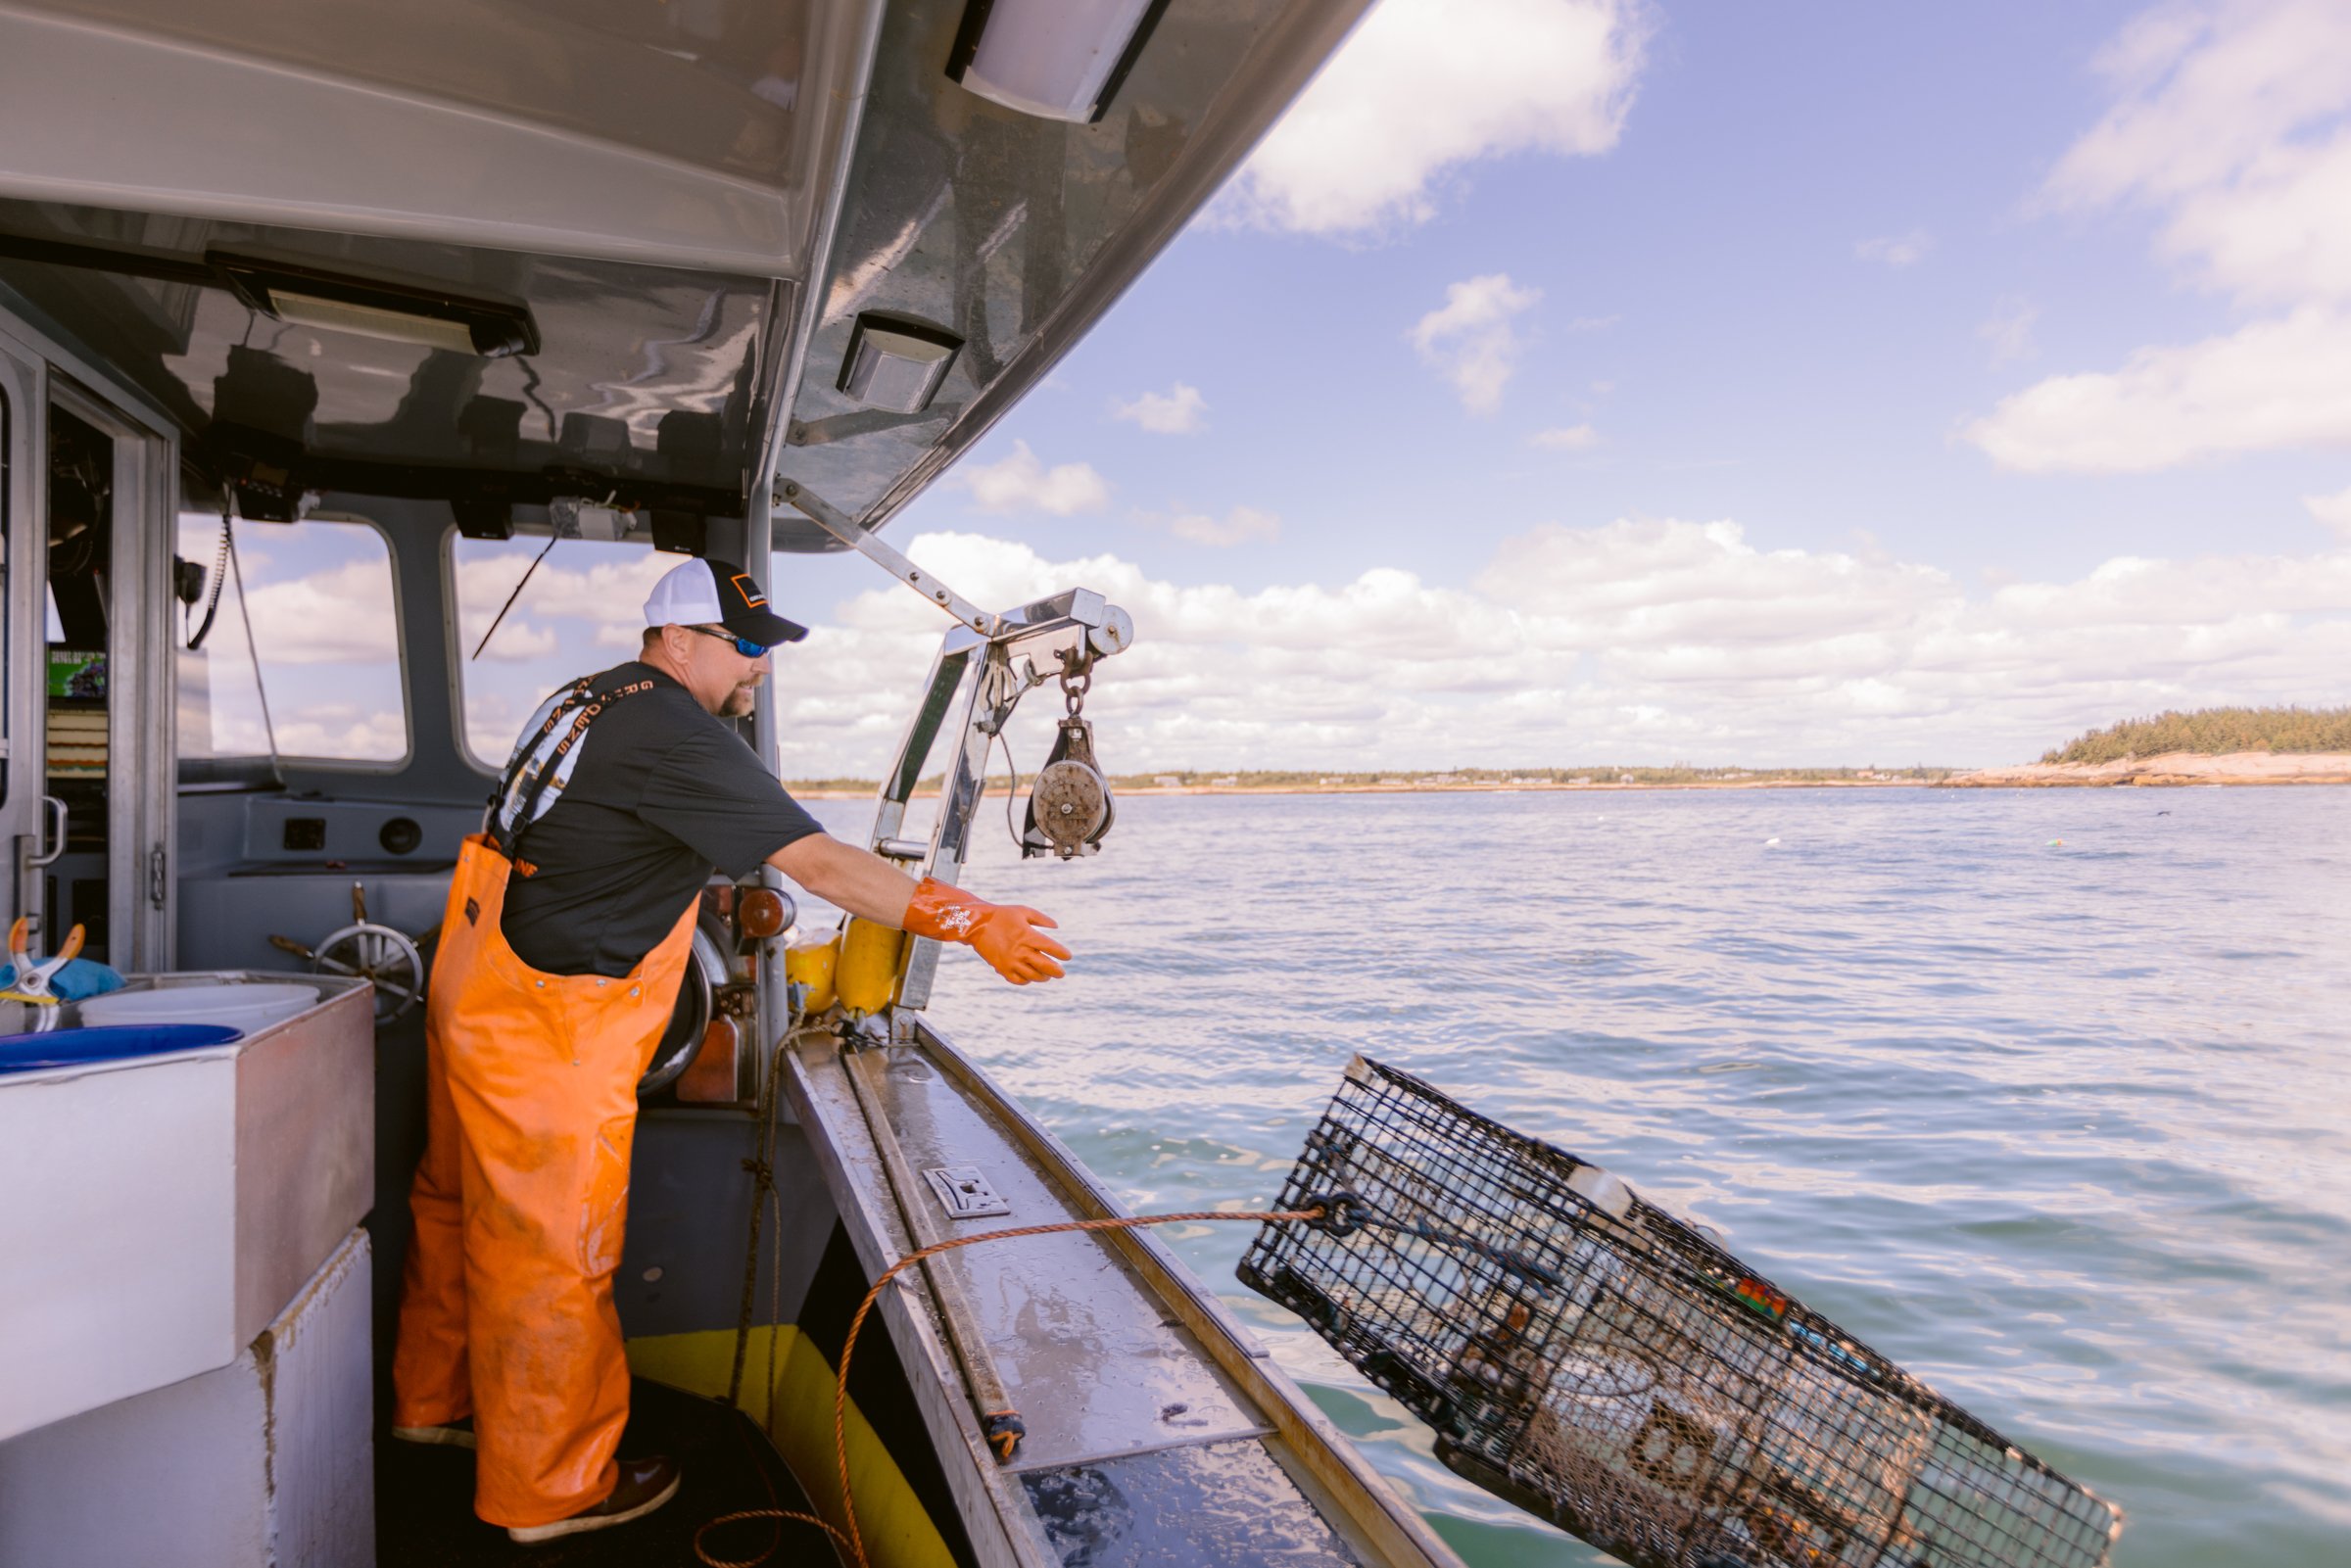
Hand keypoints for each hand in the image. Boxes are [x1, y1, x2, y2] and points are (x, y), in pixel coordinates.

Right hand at [902, 878, 1070, 984]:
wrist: (976, 924)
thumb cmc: (1002, 915)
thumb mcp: (1023, 911)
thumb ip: (1041, 919)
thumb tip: (1056, 926)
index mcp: (1027, 935)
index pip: (1051, 948)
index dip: (1062, 953)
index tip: (1068, 956)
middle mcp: (1020, 950)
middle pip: (1046, 966)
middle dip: (1057, 971)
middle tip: (1062, 973)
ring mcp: (1011, 961)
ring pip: (1033, 976)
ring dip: (1043, 977)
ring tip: (1047, 975)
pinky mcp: (1002, 968)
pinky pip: (1018, 980)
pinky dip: (1027, 980)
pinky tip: (1030, 975)